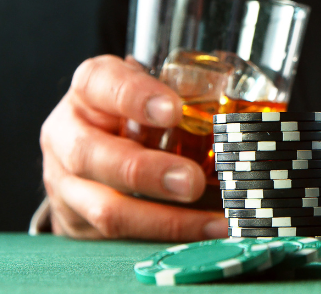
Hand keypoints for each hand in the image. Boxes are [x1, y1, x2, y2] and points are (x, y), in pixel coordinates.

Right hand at [39, 55, 228, 239]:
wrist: (84, 147)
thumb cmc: (130, 111)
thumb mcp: (150, 90)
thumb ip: (186, 93)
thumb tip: (257, 114)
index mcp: (89, 89)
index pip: (102, 83)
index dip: (135, 97)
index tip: (174, 110)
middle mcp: (66, 133)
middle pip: (93, 154)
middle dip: (147, 172)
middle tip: (193, 182)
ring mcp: (63, 181)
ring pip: (104, 207)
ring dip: (163, 219)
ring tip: (211, 221)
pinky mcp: (74, 220)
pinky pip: (117, 237)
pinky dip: (164, 237)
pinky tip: (203, 233)